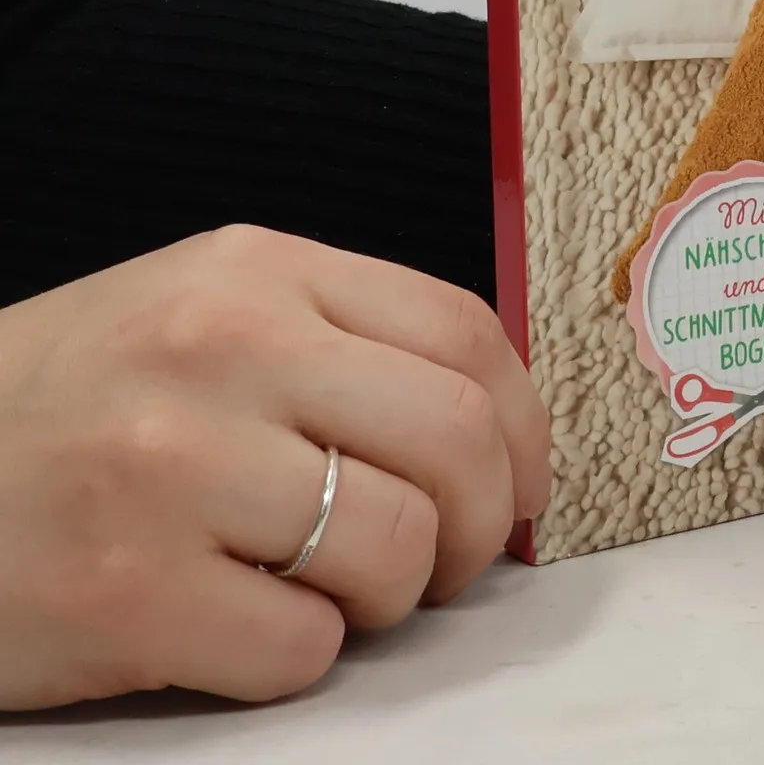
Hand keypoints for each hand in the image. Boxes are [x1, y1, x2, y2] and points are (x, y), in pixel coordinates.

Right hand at [0, 226, 549, 709]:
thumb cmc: (74, 401)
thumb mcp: (205, 312)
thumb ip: (342, 341)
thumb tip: (494, 424)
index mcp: (258, 272)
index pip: (463, 333)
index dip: (525, 423)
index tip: (526, 479)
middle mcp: (224, 352)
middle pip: (455, 436)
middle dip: (487, 519)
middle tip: (456, 558)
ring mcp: (171, 471)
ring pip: (396, 545)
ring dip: (395, 594)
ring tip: (339, 590)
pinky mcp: (124, 596)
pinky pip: (302, 647)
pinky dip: (300, 653)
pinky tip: (242, 623)